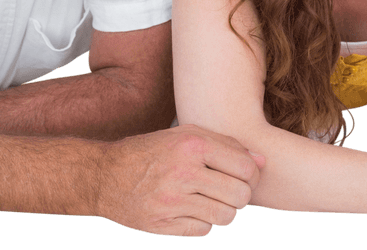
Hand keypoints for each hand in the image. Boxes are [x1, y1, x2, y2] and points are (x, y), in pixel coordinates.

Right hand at [96, 124, 264, 235]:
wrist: (104, 175)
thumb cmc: (151, 151)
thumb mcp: (184, 136)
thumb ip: (226, 144)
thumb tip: (263, 162)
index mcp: (191, 145)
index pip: (245, 167)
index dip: (251, 174)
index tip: (242, 175)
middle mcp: (182, 173)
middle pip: (240, 196)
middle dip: (240, 196)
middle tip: (228, 190)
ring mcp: (171, 202)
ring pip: (226, 216)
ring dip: (223, 210)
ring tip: (210, 200)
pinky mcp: (162, 225)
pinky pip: (204, 230)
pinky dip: (202, 222)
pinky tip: (189, 210)